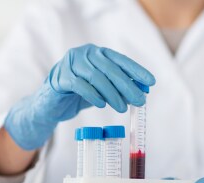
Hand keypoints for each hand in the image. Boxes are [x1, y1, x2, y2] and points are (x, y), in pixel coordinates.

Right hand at [4, 44, 154, 149]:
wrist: (52, 103)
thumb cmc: (80, 94)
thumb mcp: (103, 90)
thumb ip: (119, 88)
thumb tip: (142, 92)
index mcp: (97, 53)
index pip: (121, 60)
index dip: (137, 71)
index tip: (151, 82)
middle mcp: (85, 54)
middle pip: (110, 69)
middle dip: (128, 86)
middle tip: (140, 100)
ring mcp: (71, 63)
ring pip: (97, 77)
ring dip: (112, 94)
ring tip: (123, 108)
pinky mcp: (61, 77)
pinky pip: (80, 85)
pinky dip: (93, 95)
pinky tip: (101, 104)